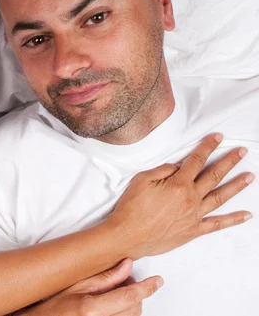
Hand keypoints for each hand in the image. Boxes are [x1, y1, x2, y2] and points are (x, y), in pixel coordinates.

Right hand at [15, 259, 160, 315]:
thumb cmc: (52, 306)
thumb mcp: (75, 286)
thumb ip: (103, 277)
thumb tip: (126, 264)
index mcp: (92, 309)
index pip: (128, 296)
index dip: (146, 288)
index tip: (157, 281)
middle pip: (134, 308)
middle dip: (135, 293)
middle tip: (123, 280)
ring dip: (131, 304)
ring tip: (114, 294)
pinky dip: (125, 313)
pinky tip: (114, 306)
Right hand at [108, 134, 253, 258]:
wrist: (128, 235)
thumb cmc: (132, 207)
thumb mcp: (142, 180)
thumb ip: (163, 170)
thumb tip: (178, 167)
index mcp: (178, 184)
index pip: (197, 160)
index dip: (208, 147)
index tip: (218, 138)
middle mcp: (191, 198)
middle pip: (214, 176)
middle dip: (229, 161)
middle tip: (242, 152)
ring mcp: (194, 215)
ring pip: (220, 197)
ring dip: (237, 185)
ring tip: (249, 176)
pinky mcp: (193, 230)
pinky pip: (217, 224)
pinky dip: (233, 220)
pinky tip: (246, 215)